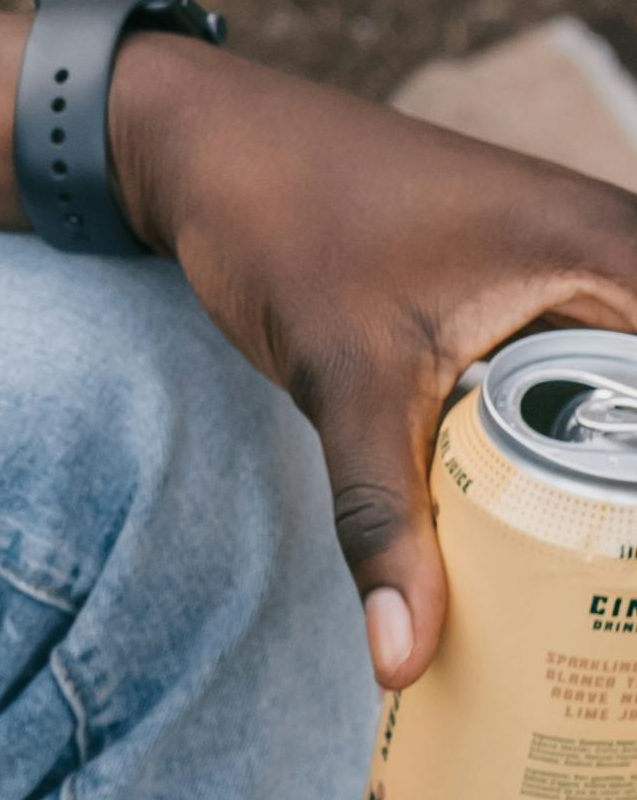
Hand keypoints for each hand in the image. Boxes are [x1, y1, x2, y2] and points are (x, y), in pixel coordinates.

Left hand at [114, 42, 636, 683]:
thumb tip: (403, 659)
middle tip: (609, 603)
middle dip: (627, 512)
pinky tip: (555, 553)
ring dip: (610, 494)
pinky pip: (585, 396)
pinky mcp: (531, 310)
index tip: (627, 568)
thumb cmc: (285, 217)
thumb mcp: (342, 377)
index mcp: (612, 251)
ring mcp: (576, 285)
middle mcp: (617, 261)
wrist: (206, 141)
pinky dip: (573, 463)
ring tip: (595, 602)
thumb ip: (381, 514)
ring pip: (626, 408)